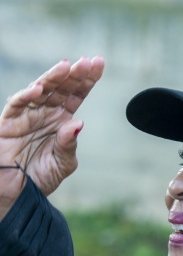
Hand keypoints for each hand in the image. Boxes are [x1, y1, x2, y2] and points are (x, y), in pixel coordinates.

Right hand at [0, 56, 103, 216]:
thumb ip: (70, 144)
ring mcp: (27, 115)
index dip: (88, 79)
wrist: (18, 194)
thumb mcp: (63, 163)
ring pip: (41, 90)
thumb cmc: (40, 178)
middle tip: (88, 61)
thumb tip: (79, 122)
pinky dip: (26, 95)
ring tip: (66, 66)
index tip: (99, 63)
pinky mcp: (9, 122)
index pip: (77, 94)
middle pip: (62, 87)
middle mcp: (45, 113)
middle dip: (75, 74)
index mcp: (62, 120)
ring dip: (53, 77)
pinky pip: (17, 104)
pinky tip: (39, 88)